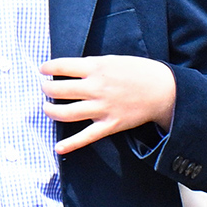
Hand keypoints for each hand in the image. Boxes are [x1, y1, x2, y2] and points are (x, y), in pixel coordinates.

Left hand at [40, 56, 175, 154]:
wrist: (163, 90)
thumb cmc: (138, 72)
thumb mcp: (113, 60)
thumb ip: (91, 65)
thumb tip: (68, 70)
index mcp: (97, 68)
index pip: (62, 66)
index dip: (47, 68)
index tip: (42, 70)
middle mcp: (96, 88)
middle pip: (59, 90)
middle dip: (46, 89)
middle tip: (45, 88)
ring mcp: (102, 108)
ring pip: (66, 113)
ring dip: (50, 111)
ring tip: (47, 108)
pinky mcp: (109, 125)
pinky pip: (86, 136)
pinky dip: (70, 144)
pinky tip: (58, 147)